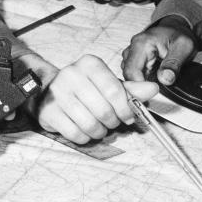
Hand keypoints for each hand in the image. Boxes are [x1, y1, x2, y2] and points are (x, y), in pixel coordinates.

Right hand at [32, 54, 157, 143]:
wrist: (49, 91)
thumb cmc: (84, 89)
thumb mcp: (108, 84)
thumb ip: (131, 89)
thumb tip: (153, 89)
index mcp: (90, 64)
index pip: (115, 91)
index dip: (125, 109)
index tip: (127, 116)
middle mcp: (71, 74)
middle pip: (103, 110)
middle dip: (112, 122)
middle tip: (111, 122)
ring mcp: (58, 93)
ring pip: (89, 124)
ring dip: (99, 131)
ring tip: (98, 127)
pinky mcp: (48, 112)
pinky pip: (75, 133)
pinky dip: (84, 137)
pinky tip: (83, 130)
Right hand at [121, 16, 197, 84]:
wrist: (175, 29)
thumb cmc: (178, 35)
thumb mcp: (184, 47)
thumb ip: (174, 63)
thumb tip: (165, 79)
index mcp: (141, 43)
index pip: (132, 72)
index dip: (142, 86)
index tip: (155, 91)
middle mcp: (132, 48)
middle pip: (128, 76)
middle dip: (140, 87)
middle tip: (156, 92)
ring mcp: (130, 55)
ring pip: (128, 77)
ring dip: (140, 85)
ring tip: (155, 87)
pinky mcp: (132, 61)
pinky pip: (131, 75)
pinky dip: (140, 82)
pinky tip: (151, 83)